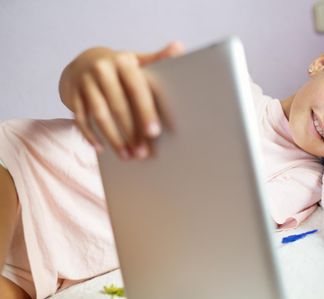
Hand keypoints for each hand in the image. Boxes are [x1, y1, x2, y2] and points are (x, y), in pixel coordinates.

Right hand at [59, 42, 184, 158]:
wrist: (84, 61)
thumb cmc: (121, 67)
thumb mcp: (137, 60)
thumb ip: (158, 58)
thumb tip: (179, 46)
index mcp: (123, 62)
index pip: (136, 89)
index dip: (145, 111)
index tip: (154, 133)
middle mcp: (101, 70)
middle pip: (118, 106)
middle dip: (131, 132)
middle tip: (143, 152)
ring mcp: (84, 82)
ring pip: (100, 116)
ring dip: (114, 139)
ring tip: (127, 156)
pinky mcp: (72, 95)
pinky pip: (81, 119)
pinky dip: (91, 136)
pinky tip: (102, 150)